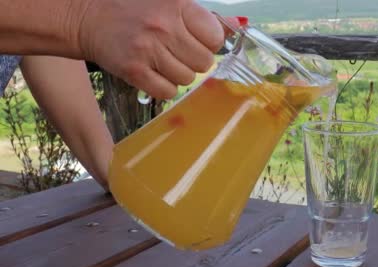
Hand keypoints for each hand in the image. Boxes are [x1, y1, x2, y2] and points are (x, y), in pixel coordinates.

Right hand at [75, 0, 233, 98]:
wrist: (86, 17)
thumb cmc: (132, 8)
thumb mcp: (168, 1)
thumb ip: (203, 16)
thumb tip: (236, 27)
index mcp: (176, 5)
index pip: (215, 37)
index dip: (209, 42)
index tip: (197, 40)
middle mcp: (163, 27)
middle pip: (204, 62)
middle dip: (194, 60)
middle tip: (177, 51)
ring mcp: (147, 50)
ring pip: (188, 79)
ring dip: (179, 73)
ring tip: (163, 59)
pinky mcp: (133, 71)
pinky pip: (168, 91)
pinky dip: (165, 86)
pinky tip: (154, 72)